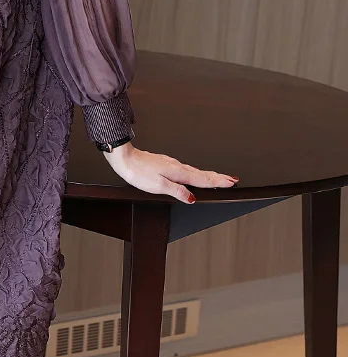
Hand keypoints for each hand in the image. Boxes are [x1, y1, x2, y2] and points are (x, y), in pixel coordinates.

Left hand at [102, 142, 237, 202]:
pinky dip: (194, 172)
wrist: (124, 158)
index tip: (231, 182)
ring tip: (218, 178)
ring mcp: (170, 163)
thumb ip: (177, 191)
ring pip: (193, 170)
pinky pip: (185, 169)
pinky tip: (192, 174)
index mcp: (177, 172)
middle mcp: (176, 166)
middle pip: (201, 173)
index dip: (217, 182)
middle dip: (217, 177)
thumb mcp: (158, 185)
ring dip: (207, 174)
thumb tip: (192, 198)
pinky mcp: (164, 163)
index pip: (201, 179)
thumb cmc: (138, 172)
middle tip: (232, 179)